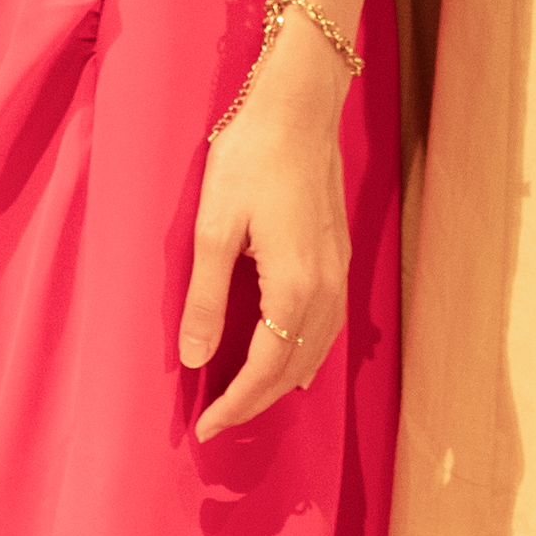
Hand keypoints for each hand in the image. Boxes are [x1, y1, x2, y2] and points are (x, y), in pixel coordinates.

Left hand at [178, 75, 347, 431]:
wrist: (298, 107)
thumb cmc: (251, 157)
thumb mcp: (213, 229)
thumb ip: (206, 300)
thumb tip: (195, 359)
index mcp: (294, 288)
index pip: (265, 370)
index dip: (235, 405)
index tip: (205, 429)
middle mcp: (325, 288)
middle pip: (294, 369)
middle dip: (257, 403)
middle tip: (220, 424)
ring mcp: (338, 272)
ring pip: (317, 350)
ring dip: (284, 383)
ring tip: (251, 401)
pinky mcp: (339, 256)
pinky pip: (330, 326)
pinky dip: (308, 354)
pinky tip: (296, 359)